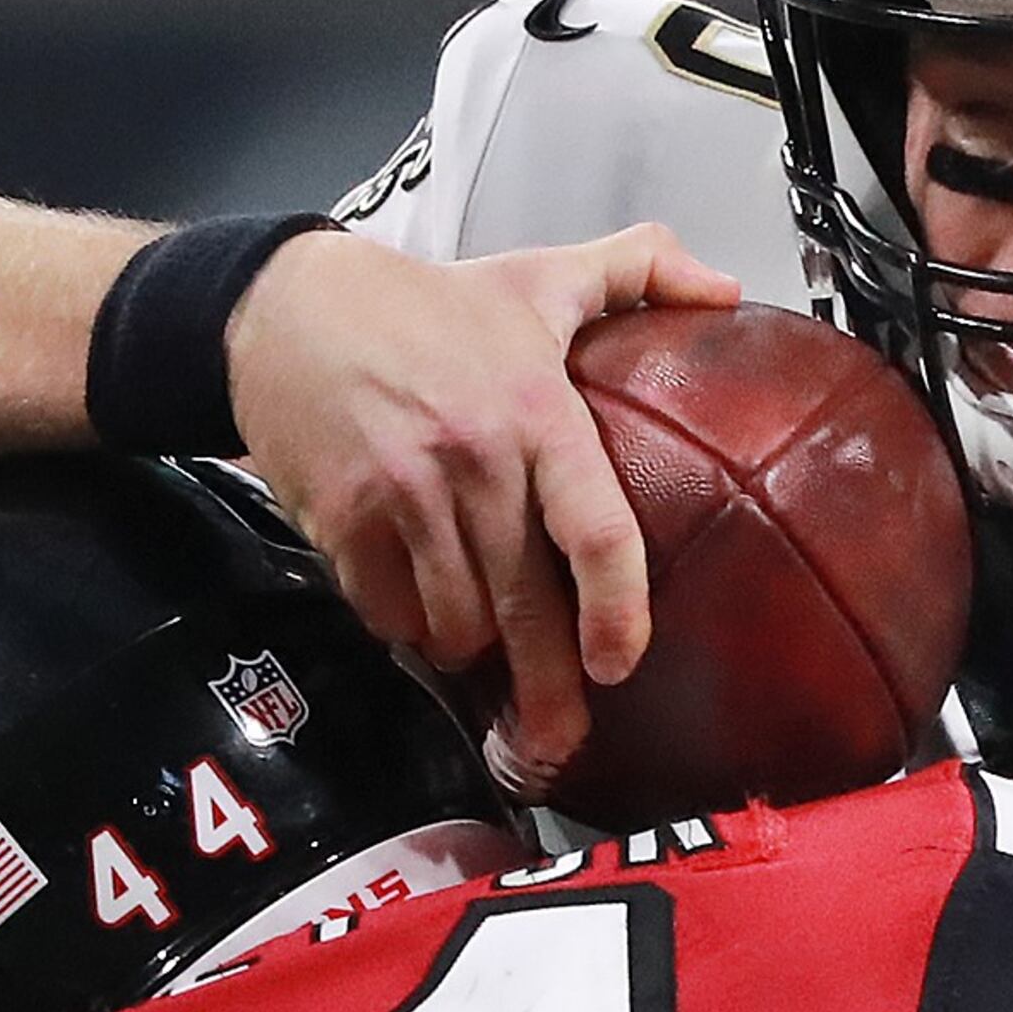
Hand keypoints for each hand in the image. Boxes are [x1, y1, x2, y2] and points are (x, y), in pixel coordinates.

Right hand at [226, 223, 741, 784]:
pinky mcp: (345, 521)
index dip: (617, 612)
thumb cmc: (423, 303)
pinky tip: (417, 609)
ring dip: (468, 647)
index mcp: (538, 409)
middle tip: (558, 739)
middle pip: (526, 606)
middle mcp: (476, 459)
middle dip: (547, 689)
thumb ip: (637, 272)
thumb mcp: (537, 275)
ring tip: (476, 641)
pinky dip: (408, 626)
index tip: (620, 664)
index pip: (598, 531)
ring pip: (456, 622)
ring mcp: (406, 495)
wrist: (284, 300)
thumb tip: (727, 289)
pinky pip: (390, 612)